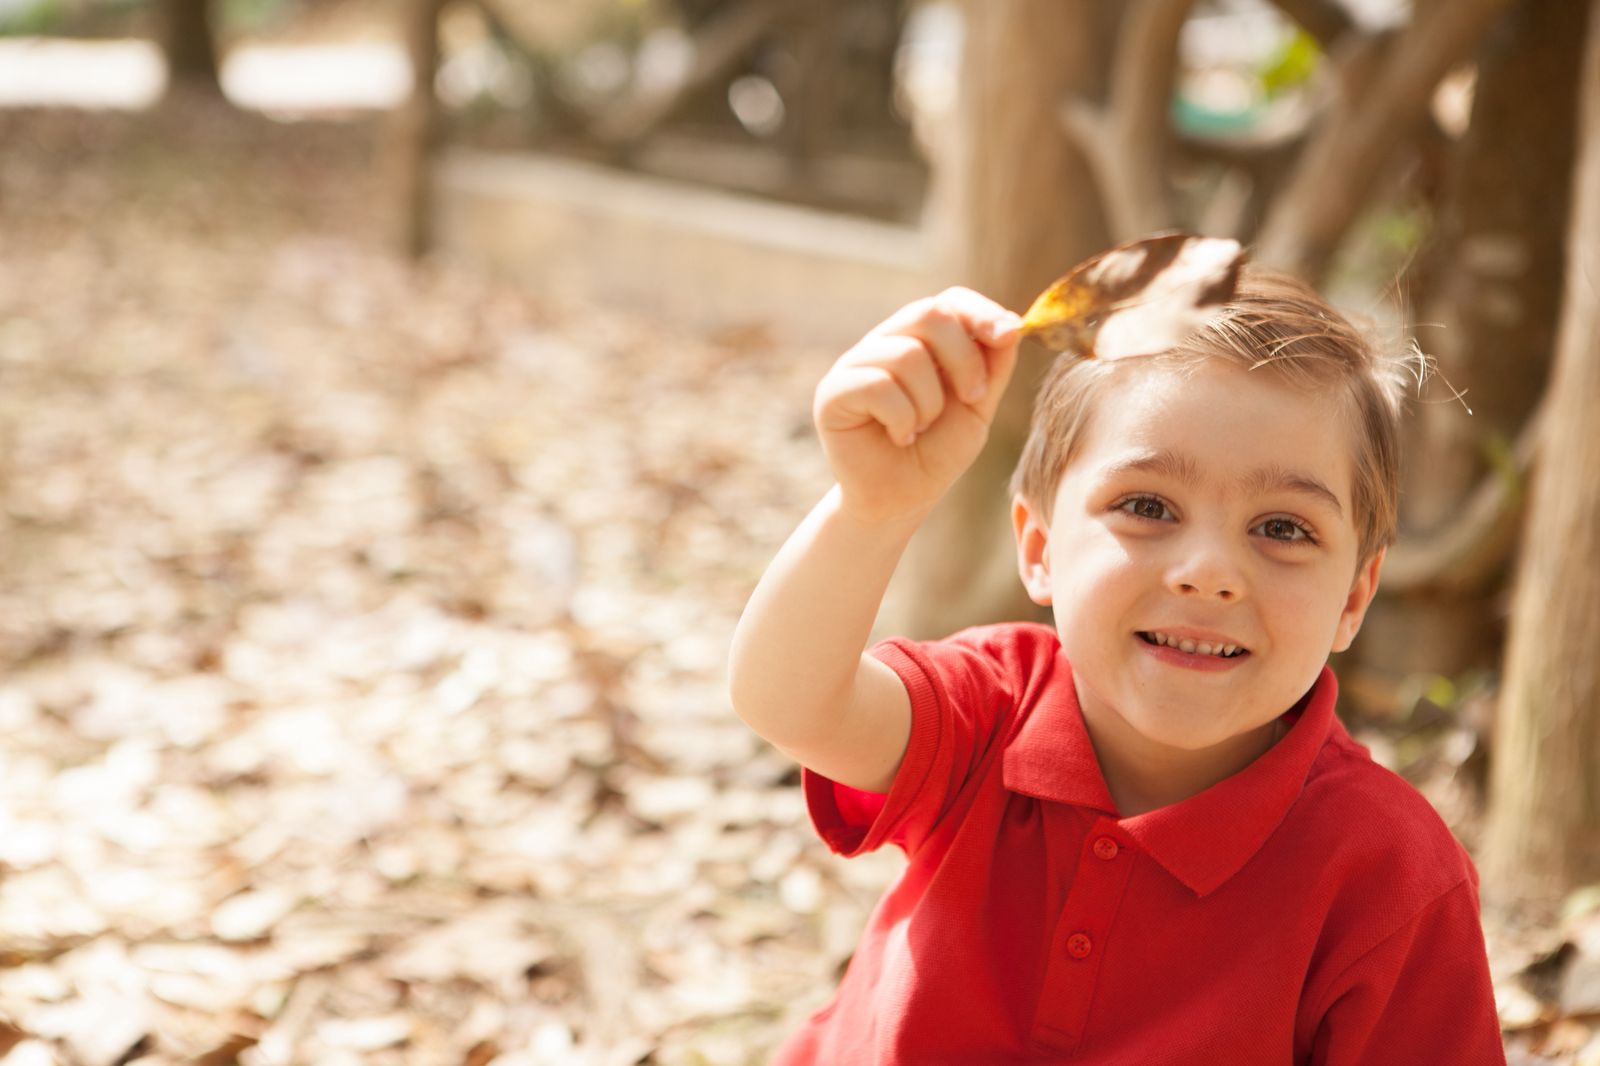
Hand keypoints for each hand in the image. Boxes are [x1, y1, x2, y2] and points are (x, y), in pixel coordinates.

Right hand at [813, 288, 1022, 525]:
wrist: (901, 501)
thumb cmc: (936, 453)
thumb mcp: (977, 407)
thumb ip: (992, 366)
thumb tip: (1010, 325)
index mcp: (919, 340)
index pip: (948, 301)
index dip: (980, 312)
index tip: (1009, 335)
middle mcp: (884, 342)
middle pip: (927, 314)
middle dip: (964, 358)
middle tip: (973, 398)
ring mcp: (855, 364)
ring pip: (906, 355)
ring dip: (930, 402)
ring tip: (921, 429)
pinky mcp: (832, 392)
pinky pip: (877, 385)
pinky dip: (902, 419)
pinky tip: (900, 437)